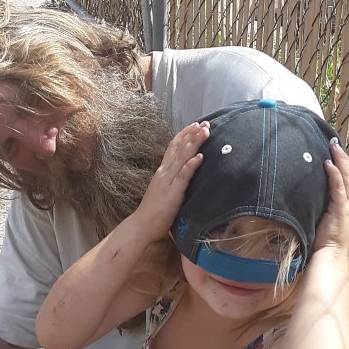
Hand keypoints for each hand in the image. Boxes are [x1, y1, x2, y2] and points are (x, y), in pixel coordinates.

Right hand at [132, 121, 209, 239]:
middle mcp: (164, 172)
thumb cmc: (154, 212)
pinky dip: (191, 165)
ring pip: (182, 158)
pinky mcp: (172, 193)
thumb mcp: (165, 190)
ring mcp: (168, 181)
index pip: (174, 147)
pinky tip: (200, 157)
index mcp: (163, 171)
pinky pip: (183, 177)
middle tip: (206, 123)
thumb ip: (172, 181)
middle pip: (179, 148)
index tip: (196, 125)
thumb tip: (182, 175)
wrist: (142, 225)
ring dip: (194, 143)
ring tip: (205, 132)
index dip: (185, 135)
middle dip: (192, 134)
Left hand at [313, 139, 348, 254]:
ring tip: (333, 148)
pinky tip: (328, 164)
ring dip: (341, 161)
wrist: (331, 255)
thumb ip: (332, 205)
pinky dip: (335, 174)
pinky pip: (339, 188)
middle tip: (336, 144)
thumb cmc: (328, 241)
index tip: (341, 153)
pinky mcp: (341, 210)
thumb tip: (322, 194)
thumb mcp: (333, 219)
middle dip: (346, 158)